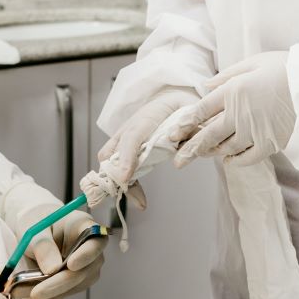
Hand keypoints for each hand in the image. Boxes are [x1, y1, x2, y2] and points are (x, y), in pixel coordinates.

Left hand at [2, 181, 106, 298]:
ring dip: (51, 294)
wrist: (36, 229)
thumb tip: (52, 269)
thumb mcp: (35, 227)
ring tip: (23, 296)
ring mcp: (87, 266)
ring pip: (75, 285)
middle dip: (59, 284)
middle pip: (84, 270)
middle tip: (35, 293)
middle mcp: (91, 248)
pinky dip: (47, 297)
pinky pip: (65, 292)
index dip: (86, 255)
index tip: (70, 265)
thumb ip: (43, 244)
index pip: (94, 242)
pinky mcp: (77, 280)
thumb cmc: (38, 220)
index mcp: (84, 226)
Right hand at [96, 86, 196, 207]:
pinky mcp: (123, 147)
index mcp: (147, 117)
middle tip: (137, 198)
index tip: (125, 178)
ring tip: (140, 201)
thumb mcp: (189, 112)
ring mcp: (123, 138)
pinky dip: (123, 182)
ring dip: (118, 182)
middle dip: (116, 177)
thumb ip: (189, 129)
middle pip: (112, 153)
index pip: (131, 137)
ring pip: (108, 161)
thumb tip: (185, 146)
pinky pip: (114, 166)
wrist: (170, 98)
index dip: (126, 158)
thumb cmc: (179, 107)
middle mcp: (129, 128)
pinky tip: (139, 197)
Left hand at [170, 51, 294, 167]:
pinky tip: (230, 160)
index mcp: (232, 91)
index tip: (173, 135)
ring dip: (214, 152)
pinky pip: (249, 157)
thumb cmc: (282, 67)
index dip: (184, 124)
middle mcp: (240, 113)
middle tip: (179, 160)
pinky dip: (237, 161)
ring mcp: (256, 129)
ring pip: (227, 147)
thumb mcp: (251, 63)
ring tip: (205, 154)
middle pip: (209, 136)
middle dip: (191, 149)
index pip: (200, 111)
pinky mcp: (271, 141)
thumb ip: (225, 76)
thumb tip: (204, 86)